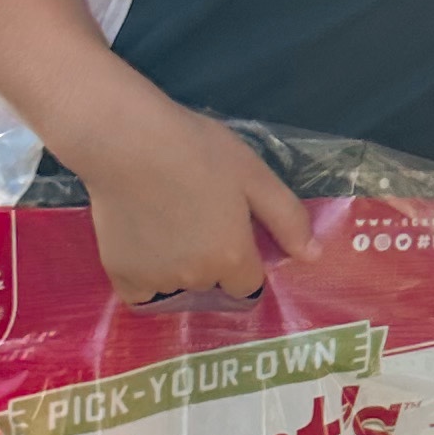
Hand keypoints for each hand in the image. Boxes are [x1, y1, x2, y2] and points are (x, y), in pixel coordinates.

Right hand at [76, 110, 313, 307]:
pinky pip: (142, 293)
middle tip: (198, 218)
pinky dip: (146, 278)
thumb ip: (287, 219)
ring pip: (178, 288)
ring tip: (169, 226)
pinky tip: (144, 243)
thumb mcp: (255, 176)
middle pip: (214, 284)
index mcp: (233, 258)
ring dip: (180, 270)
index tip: (231, 232)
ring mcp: (156, 281)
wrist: (128, 141)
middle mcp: (197, 279)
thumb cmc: (197, 151)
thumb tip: (312, 256)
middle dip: (213, 262)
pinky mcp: (121, 275)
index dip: (244, 260)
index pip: (249, 285)